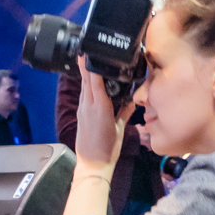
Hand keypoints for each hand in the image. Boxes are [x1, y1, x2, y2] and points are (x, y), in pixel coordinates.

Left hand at [72, 58, 126, 173]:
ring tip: (87, 62)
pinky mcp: (81, 116)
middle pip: (86, 80)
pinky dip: (87, 88)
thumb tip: (133, 100)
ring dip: (86, 75)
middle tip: (85, 50)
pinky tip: (91, 84)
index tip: (90, 51)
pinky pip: (84, 97)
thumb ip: (125, 111)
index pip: (94, 79)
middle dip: (86, 65)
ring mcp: (83, 110)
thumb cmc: (108, 148)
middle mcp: (89, 105)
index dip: (91, 64)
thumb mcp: (120, 128)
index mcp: (99, 105)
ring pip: (84, 88)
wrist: (93, 164)